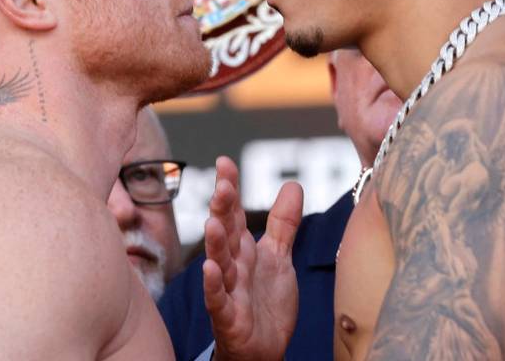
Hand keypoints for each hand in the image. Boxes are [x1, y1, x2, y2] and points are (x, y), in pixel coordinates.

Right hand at [203, 156, 301, 360]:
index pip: (235, 214)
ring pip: (220, 264)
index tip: (224, 162)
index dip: (230, 189)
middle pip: (226, 233)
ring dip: (216, 244)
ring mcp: (229, 291)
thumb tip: (293, 185)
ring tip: (213, 222)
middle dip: (223, 209)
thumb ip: (284, 223)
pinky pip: (219, 300)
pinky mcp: (228, 318)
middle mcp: (234, 266)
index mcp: (245, 250)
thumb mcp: (280, 258)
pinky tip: (211, 269)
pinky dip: (214, 286)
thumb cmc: (266, 304)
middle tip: (223, 185)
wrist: (264, 351)